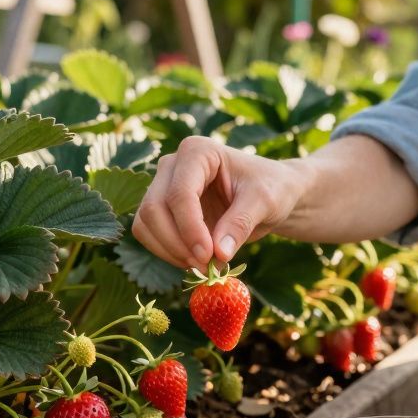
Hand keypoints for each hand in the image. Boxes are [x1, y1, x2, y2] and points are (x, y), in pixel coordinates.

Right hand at [132, 136, 305, 267]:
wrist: (271, 192)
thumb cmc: (271, 188)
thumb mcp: (265, 202)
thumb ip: (241, 223)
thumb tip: (219, 253)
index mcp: (198, 151)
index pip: (180, 193)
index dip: (190, 228)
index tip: (209, 256)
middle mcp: (173, 164)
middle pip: (154, 208)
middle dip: (176, 243)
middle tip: (206, 266)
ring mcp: (163, 185)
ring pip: (145, 224)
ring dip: (170, 252)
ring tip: (204, 266)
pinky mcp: (162, 208)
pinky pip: (149, 234)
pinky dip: (168, 253)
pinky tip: (195, 260)